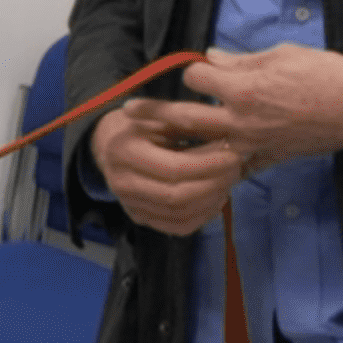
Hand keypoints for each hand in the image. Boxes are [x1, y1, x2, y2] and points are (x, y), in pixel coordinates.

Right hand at [89, 97, 243, 235]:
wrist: (106, 145)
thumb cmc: (137, 124)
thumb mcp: (158, 116)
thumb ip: (188, 125)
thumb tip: (228, 136)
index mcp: (124, 152)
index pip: (174, 168)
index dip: (208, 164)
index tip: (234, 154)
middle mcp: (122, 183)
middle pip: (177, 196)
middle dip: (214, 184)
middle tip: (236, 168)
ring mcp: (129, 205)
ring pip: (180, 215)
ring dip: (212, 200)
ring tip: (229, 181)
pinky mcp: (140, 218)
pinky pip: (177, 227)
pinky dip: (203, 217)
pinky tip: (216, 199)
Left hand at [175, 44, 342, 175]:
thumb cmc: (326, 73)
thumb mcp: (281, 54)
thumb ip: (240, 61)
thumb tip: (211, 57)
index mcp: (244, 89)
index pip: (194, 78)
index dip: (194, 70)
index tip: (200, 70)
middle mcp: (242, 121)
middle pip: (185, 118)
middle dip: (162, 110)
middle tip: (141, 108)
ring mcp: (253, 145)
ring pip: (203, 149)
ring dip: (185, 140)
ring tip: (168, 135)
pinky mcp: (268, 160)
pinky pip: (234, 168)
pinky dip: (219, 163)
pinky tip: (210, 156)